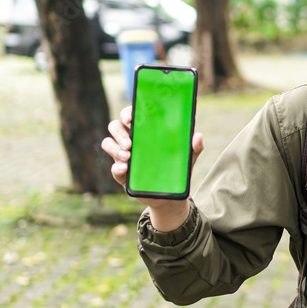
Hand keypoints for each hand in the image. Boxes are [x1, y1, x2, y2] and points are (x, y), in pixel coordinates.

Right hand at [101, 106, 203, 229]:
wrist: (170, 195)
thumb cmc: (176, 168)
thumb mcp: (188, 157)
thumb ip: (195, 147)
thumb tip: (198, 136)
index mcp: (145, 131)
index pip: (131, 115)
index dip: (127, 112)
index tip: (131, 117)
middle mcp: (131, 140)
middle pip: (115, 126)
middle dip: (119, 132)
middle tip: (130, 143)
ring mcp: (124, 156)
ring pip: (108, 143)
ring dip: (115, 148)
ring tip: (128, 156)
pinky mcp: (121, 173)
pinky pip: (113, 167)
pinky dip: (116, 167)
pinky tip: (125, 169)